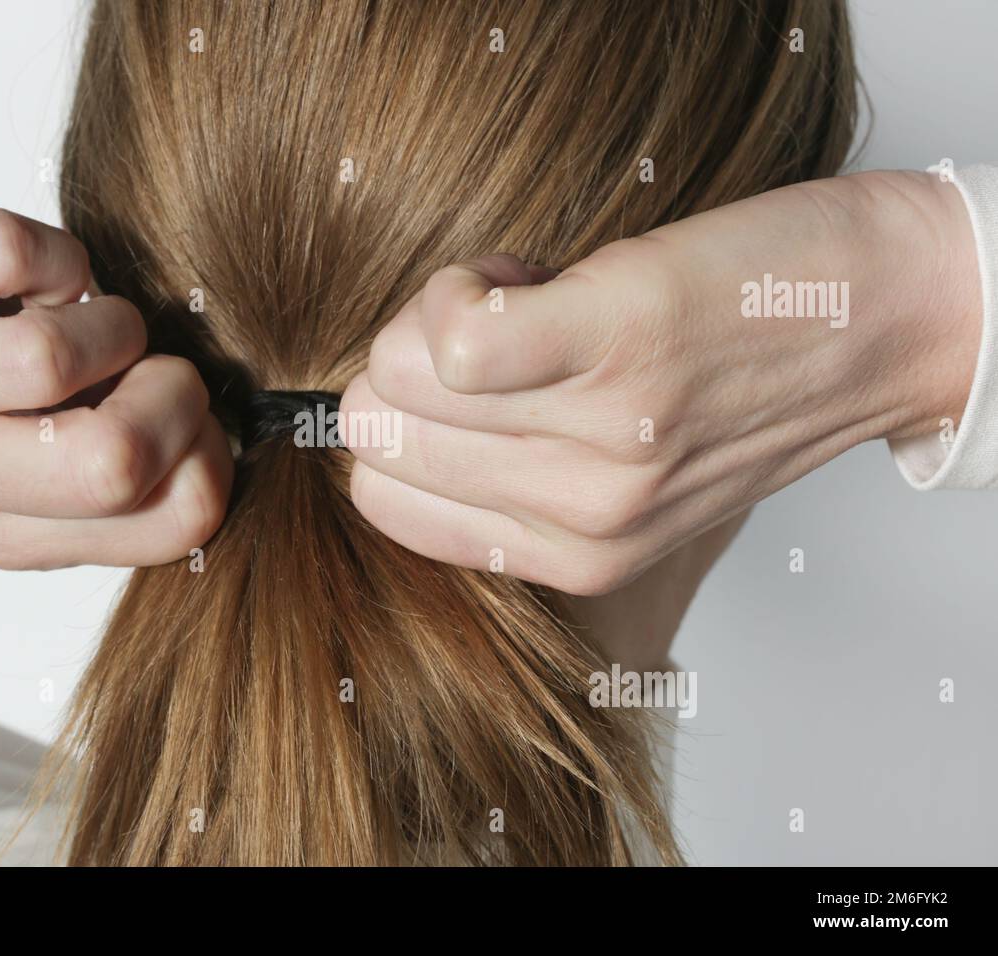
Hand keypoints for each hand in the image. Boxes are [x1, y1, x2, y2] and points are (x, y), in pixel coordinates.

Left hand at [0, 192, 231, 569]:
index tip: (177, 413)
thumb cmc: (16, 376)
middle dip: (170, 392)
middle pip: (110, 463)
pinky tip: (29, 277)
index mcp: (11, 533)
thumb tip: (214, 441)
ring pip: (47, 358)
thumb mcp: (85, 448)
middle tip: (145, 363)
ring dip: (106, 318)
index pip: (176, 520)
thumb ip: (159, 472)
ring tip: (83, 318)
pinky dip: (56, 251)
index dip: (211, 451)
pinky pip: (11, 255)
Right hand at [343, 170, 981, 595]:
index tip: (472, 381)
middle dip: (412, 360)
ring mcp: (604, 438)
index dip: (405, 417)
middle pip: (376, 431)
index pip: (382, 500)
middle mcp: (584, 518)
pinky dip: (462, 289)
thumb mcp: (637, 473)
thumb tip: (395, 395)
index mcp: (574, 558)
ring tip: (531, 300)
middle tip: (506, 333)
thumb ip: (522, 471)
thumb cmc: (754, 375)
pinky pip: (457, 337)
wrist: (890, 315)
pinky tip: (523, 274)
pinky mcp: (622, 342)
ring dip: (442, 313)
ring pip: (399, 376)